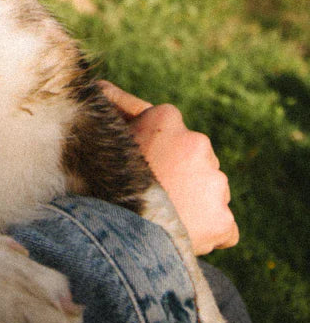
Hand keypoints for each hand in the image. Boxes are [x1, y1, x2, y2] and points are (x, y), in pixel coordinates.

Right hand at [98, 81, 238, 254]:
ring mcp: (214, 182)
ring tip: (167, 218)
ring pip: (211, 191)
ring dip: (196, 203)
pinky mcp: (224, 218)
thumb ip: (115, 111)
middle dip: (183, 175)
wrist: (116, 235)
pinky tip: (186, 236)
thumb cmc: (101, 182)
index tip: (145, 167)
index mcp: (166, 117)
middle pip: (196, 160)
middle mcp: (197, 142)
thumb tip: (99, 86)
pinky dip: (211, 233)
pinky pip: (224, 227)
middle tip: (156, 195)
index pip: (172, 130)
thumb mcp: (105, 139)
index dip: (159, 150)